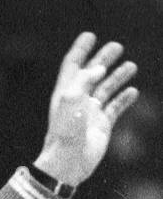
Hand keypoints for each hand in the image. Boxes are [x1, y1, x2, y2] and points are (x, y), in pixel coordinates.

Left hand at [35, 33, 137, 185]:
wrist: (68, 162)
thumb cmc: (65, 132)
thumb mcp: (71, 99)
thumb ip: (84, 79)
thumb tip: (99, 67)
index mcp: (66, 93)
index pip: (73, 66)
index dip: (80, 50)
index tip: (90, 35)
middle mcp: (78, 101)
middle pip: (92, 74)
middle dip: (103, 59)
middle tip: (117, 46)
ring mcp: (90, 113)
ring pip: (106, 89)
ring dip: (117, 77)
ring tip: (131, 66)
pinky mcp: (101, 126)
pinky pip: (115, 108)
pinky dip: (124, 98)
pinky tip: (133, 91)